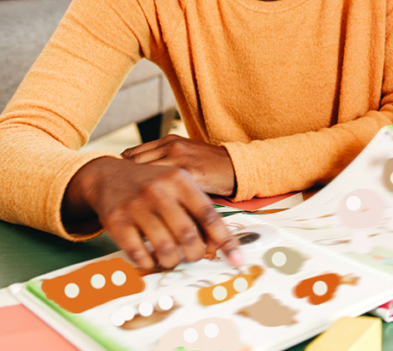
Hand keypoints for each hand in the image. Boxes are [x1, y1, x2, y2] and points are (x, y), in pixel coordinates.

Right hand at [62, 157, 243, 270]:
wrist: (108, 175)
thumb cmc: (152, 184)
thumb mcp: (179, 186)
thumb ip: (198, 210)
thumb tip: (217, 243)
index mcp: (180, 181)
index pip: (209, 215)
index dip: (225, 240)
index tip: (237, 259)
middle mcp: (159, 192)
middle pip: (188, 236)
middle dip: (196, 254)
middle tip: (194, 256)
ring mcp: (136, 207)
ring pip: (165, 248)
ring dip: (173, 261)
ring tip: (173, 259)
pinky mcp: (116, 222)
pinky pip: (139, 254)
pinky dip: (149, 263)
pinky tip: (152, 258)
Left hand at [122, 134, 236, 197]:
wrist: (236, 168)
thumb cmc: (210, 165)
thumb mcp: (185, 153)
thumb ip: (164, 157)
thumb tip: (136, 172)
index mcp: (170, 140)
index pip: (132, 153)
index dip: (122, 170)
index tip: (119, 183)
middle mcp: (172, 146)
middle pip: (133, 163)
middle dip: (124, 180)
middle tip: (119, 197)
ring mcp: (180, 159)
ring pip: (144, 175)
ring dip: (135, 190)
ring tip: (129, 204)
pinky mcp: (188, 175)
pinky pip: (161, 187)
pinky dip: (152, 198)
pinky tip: (148, 207)